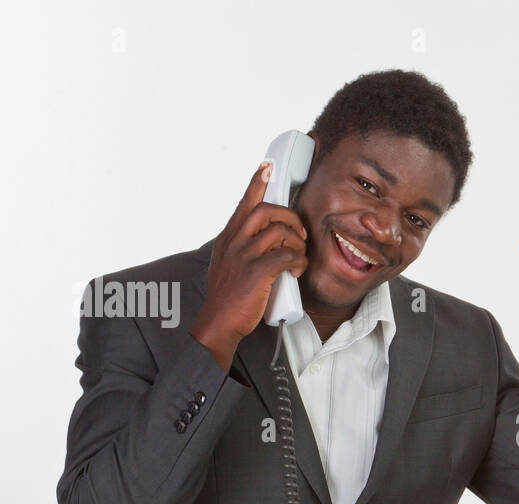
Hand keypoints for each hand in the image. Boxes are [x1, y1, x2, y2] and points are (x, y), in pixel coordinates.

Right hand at [191, 161, 308, 369]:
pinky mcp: (257, 271)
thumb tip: (262, 241)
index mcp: (228, 237)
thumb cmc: (227, 297)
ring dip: (298, 243)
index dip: (258, 182)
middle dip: (291, 217)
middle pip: (267, 210)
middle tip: (300, 233)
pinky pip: (287, 255)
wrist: (219, 321)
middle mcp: (234, 241)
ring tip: (298, 258)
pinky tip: (296, 271)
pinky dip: (298, 261)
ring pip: (281, 232)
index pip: (244, 202)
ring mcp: (244, 255)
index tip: (267, 166)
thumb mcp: (227, 264)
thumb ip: (240, 248)